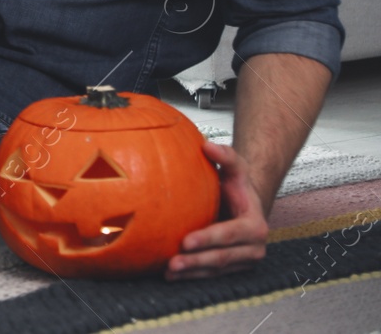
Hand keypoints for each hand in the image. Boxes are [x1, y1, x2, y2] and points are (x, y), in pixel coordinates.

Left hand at [166, 142, 267, 279]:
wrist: (243, 204)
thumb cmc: (236, 184)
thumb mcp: (235, 167)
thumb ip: (226, 155)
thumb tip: (207, 145)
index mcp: (255, 226)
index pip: (229, 234)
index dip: (208, 239)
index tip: (186, 241)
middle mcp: (253, 248)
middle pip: (221, 258)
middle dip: (197, 262)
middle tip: (172, 261)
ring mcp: (242, 260)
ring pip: (215, 269)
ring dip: (191, 273)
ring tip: (167, 271)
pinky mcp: (231, 268)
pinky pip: (210, 274)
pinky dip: (191, 276)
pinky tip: (169, 275)